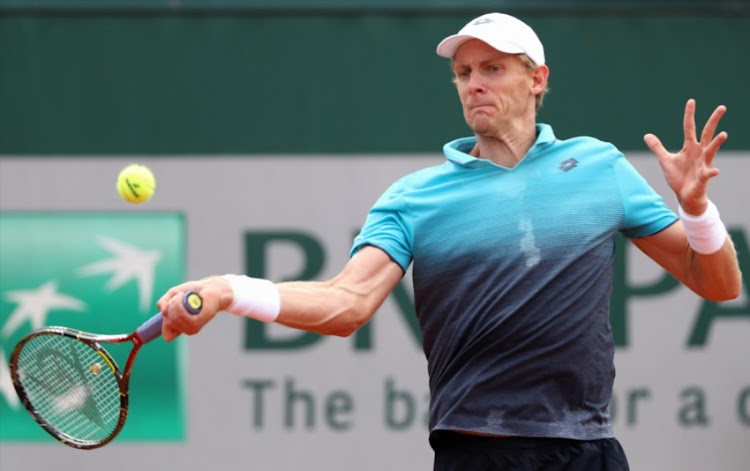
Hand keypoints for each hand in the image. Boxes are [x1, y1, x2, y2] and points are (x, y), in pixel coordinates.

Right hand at [156, 276, 233, 341]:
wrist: (210, 287)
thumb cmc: (193, 291)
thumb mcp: (172, 295)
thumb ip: (162, 303)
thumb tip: (163, 312)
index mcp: (180, 327)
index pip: (167, 336)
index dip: (165, 323)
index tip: (170, 310)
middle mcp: (186, 329)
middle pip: (168, 322)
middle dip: (170, 306)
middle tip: (180, 298)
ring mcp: (193, 327)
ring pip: (173, 318)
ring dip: (175, 303)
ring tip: (183, 296)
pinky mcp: (198, 321)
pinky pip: (181, 315)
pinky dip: (180, 303)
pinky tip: (185, 297)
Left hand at [643, 99, 727, 215]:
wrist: (685, 196)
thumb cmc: (678, 177)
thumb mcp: (665, 160)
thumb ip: (658, 147)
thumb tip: (647, 135)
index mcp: (690, 147)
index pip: (689, 127)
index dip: (689, 115)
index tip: (691, 101)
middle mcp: (699, 152)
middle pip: (707, 133)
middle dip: (714, 121)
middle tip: (722, 107)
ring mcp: (703, 164)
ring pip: (711, 150)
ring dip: (717, 143)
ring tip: (723, 134)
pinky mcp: (703, 177)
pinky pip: (708, 173)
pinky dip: (711, 172)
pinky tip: (715, 171)